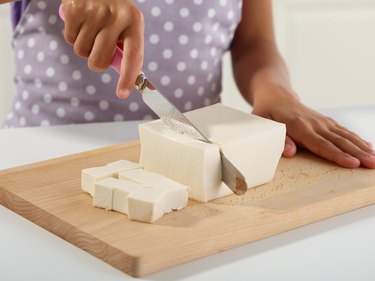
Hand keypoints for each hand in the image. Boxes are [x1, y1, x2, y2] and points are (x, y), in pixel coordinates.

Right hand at [61, 0, 143, 98]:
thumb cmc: (115, 13)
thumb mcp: (128, 26)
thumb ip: (129, 52)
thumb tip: (138, 83)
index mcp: (134, 21)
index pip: (133, 56)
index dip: (128, 77)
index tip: (123, 94)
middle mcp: (115, 16)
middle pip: (99, 61)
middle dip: (97, 61)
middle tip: (99, 47)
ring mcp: (94, 12)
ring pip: (82, 52)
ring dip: (85, 46)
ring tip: (91, 28)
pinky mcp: (74, 8)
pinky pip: (70, 40)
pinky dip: (74, 35)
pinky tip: (81, 22)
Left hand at [252, 83, 374, 168]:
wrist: (276, 94)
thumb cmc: (266, 111)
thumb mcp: (263, 122)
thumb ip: (277, 138)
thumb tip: (290, 153)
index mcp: (298, 126)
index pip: (321, 144)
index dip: (337, 155)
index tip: (352, 163)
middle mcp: (314, 124)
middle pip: (338, 141)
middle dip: (357, 153)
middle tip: (373, 164)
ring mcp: (321, 122)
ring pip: (344, 136)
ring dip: (361, 148)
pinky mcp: (325, 121)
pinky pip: (343, 131)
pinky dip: (356, 139)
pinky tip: (368, 146)